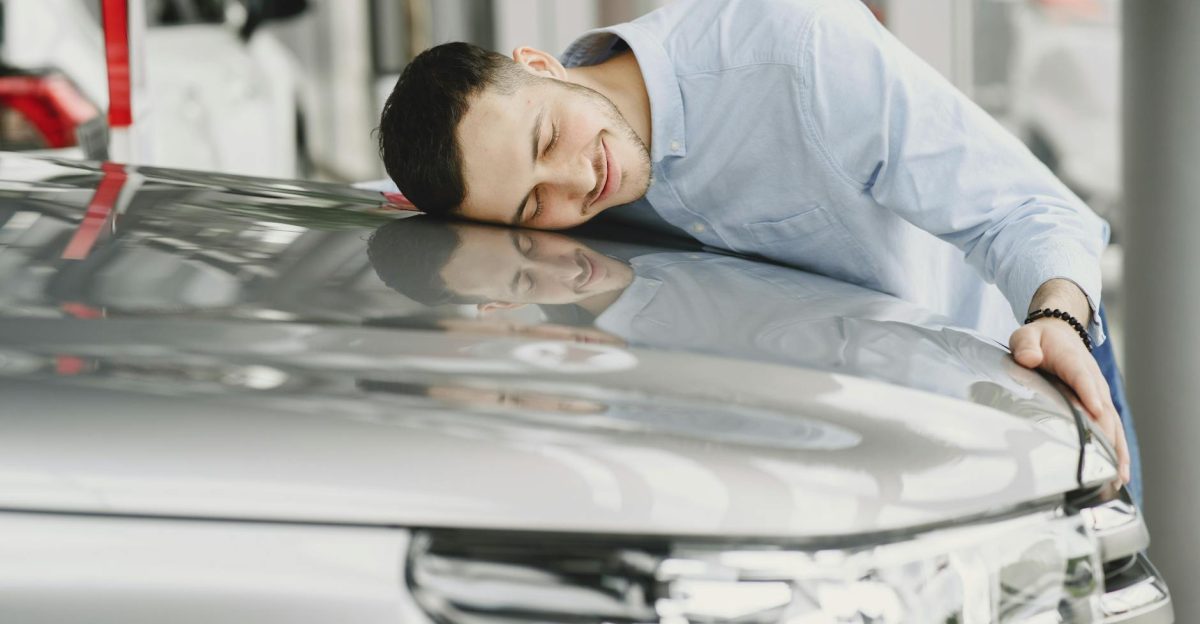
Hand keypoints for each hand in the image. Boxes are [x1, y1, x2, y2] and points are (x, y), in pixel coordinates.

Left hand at [1010, 319, 1129, 483]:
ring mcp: (1099, 392)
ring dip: (1117, 449)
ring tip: (1119, 476)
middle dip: (1106, 434)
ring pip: (1112, 422)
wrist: (1060, 333)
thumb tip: (1028, 358)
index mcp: (1073, 361)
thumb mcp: (1026, 336)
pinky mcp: (1100, 403)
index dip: (1088, 393)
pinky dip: (1116, 449)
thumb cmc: (1040, 339)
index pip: (1081, 377)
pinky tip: (1118, 472)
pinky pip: (1111, 427)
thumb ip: (1025, 345)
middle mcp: (1092, 378)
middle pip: (1103, 407)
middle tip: (1108, 462)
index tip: (1094, 410)